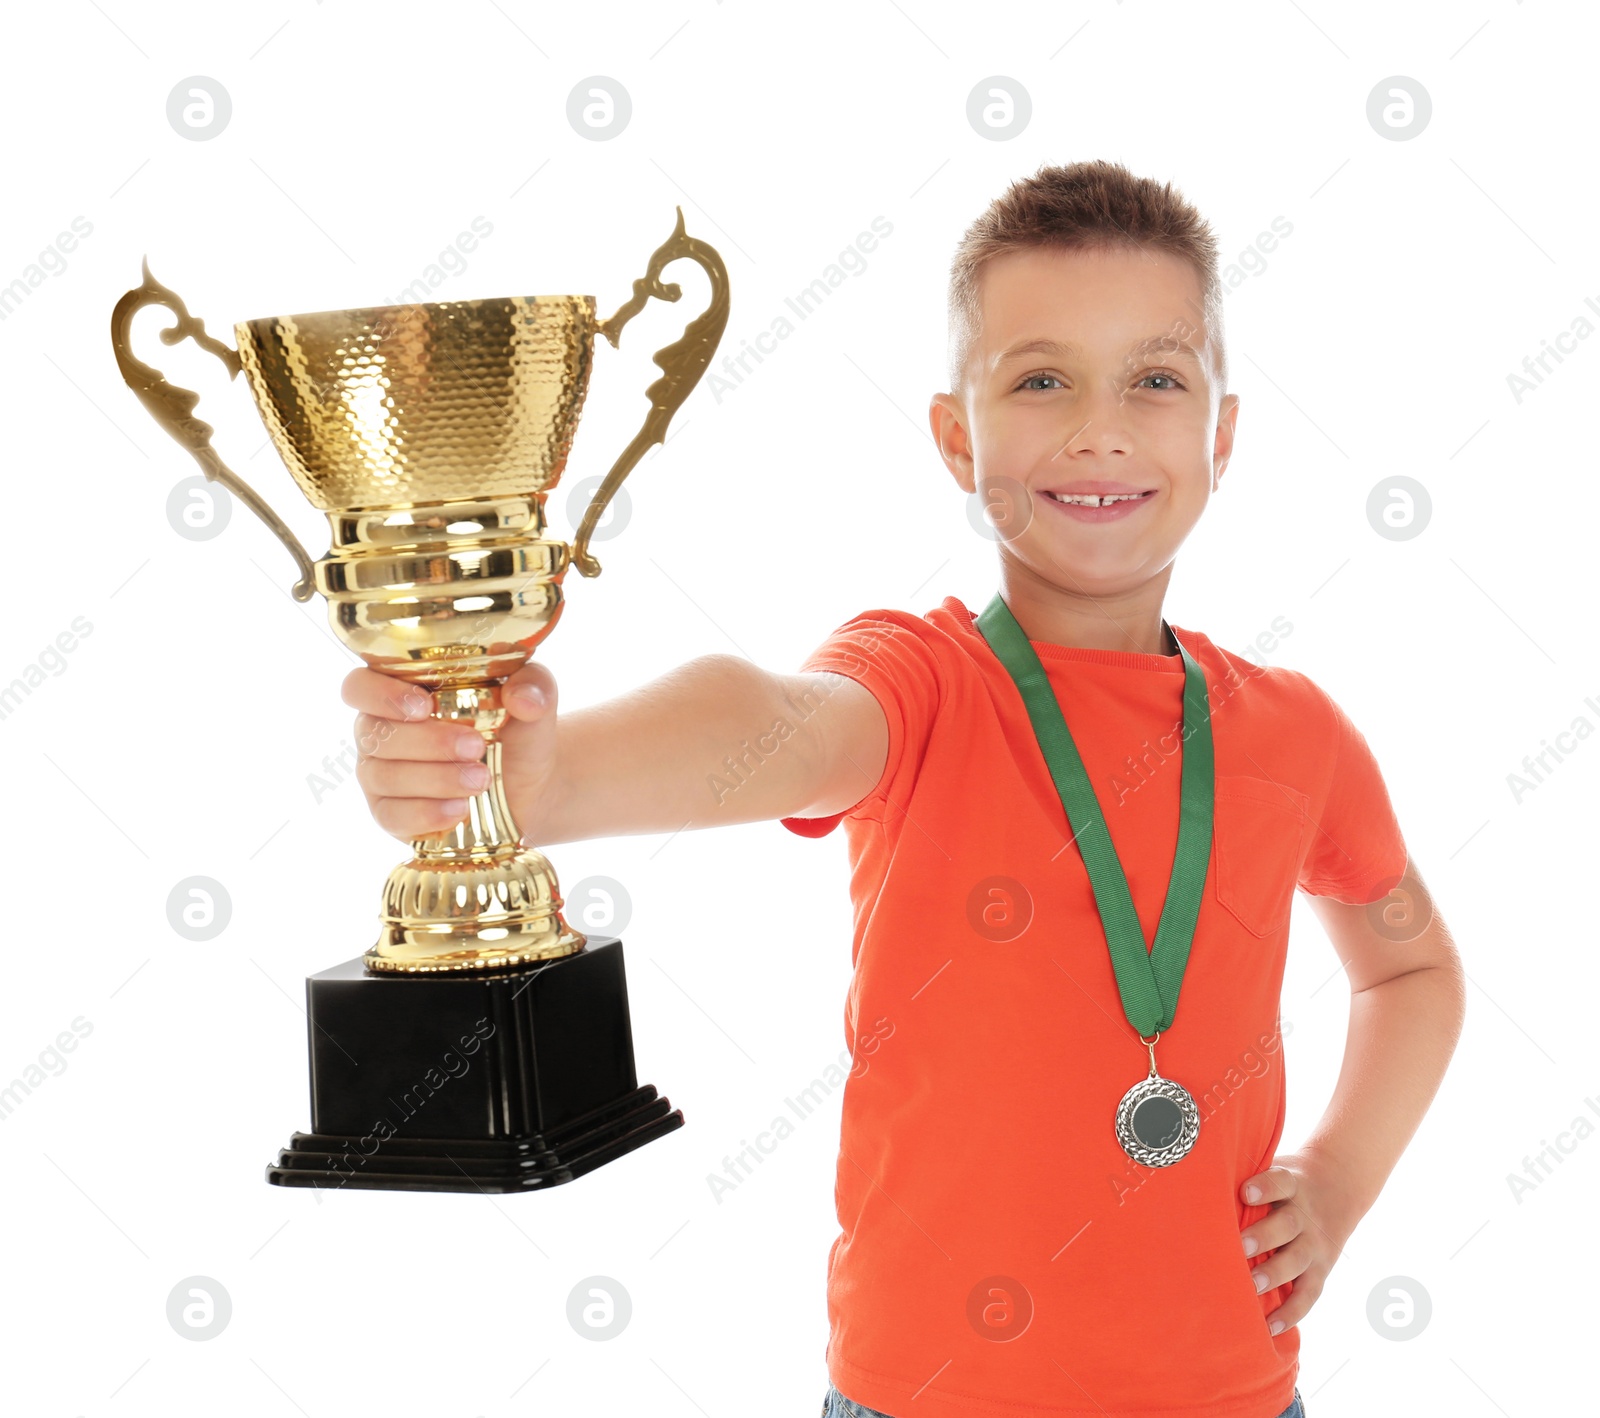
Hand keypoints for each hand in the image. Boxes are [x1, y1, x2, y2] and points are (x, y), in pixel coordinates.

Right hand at [343, 661, 561, 844]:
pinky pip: (392, 816)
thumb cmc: (517, 730)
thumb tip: (522, 697)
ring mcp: (380, 775)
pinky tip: (459, 810)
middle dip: (427, 741)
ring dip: (434, 778)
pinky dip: (425, 813)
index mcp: (400, 692)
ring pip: (384, 775)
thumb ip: (534, 686)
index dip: (380, 695)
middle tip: (476, 747)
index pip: (359, 686)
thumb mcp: (533, 700)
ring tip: (480, 779)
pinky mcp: (391, 814)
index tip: (423, 706)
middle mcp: (380, 732)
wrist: (532, 783)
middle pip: (375, 733)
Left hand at [1238, 1147, 1364, 1336]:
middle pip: (1288, 1224)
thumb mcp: (1271, 1169)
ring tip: (1252, 1286)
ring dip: (1275, 1274)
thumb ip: (1243, 1178)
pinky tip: (1270, 1326)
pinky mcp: (1321, 1270)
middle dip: (1264, 1236)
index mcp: (1291, 1184)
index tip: (1245, 1193)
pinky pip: (1309, 1294)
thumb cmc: (1281, 1184)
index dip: (1264, 1187)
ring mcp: (1315, 1244)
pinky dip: (1291, 1312)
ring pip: (1298, 1260)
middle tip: (1241, 1247)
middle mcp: (1305, 1215)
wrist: (1337, 1187)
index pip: (1280, 1182)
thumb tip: (1191, 1186)